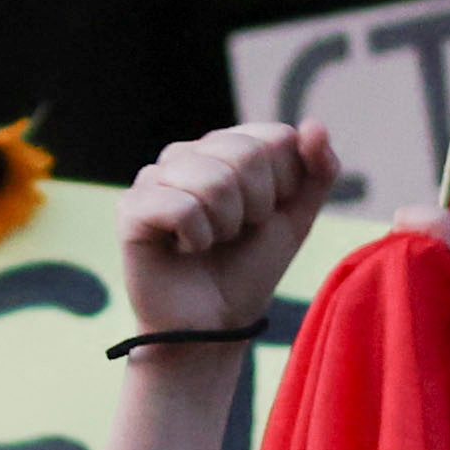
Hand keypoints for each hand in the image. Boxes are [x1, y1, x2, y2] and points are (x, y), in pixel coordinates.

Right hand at [117, 118, 339, 340]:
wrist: (214, 325)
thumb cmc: (249, 268)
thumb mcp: (296, 217)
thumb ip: (317, 170)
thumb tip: (314, 124)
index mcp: (225, 146)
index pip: (275, 137)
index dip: (284, 185)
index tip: (265, 215)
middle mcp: (187, 153)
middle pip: (246, 154)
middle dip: (256, 207)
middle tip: (235, 234)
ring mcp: (155, 177)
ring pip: (213, 180)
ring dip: (225, 226)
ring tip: (209, 243)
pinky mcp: (132, 209)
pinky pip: (181, 208)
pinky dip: (196, 239)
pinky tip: (182, 251)